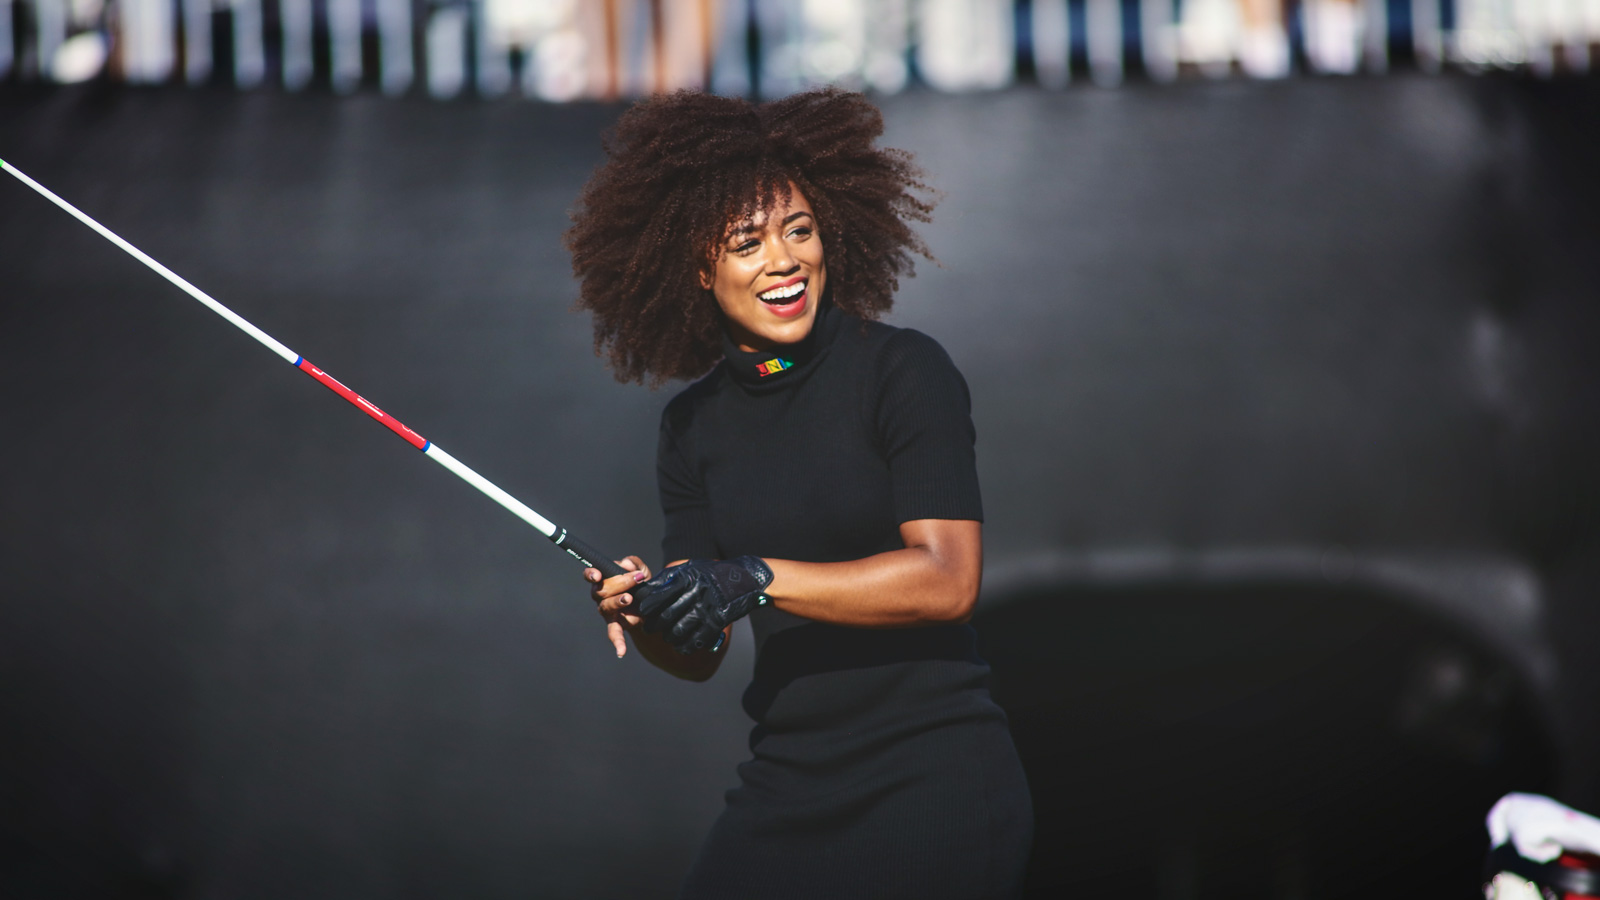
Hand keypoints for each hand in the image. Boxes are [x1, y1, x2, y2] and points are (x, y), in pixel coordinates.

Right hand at [586, 556, 650, 657]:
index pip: (590, 575)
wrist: (650, 603)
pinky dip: (617, 642)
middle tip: (637, 578)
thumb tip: (627, 564)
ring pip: (606, 607)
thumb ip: (633, 563)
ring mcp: (607, 611)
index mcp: (603, 580)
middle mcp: (601, 596)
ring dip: (617, 601)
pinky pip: (614, 634)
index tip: (597, 575)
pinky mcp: (616, 624)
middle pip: (602, 590)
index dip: (591, 574)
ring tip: (629, 598)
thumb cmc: (640, 584)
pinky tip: (621, 651)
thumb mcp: (640, 569)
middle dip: (620, 582)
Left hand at [642, 556, 772, 653]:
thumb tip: (643, 592)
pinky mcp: (717, 622)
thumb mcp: (688, 569)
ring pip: (678, 631)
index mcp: (686, 578)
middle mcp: (696, 593)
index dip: (645, 608)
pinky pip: (695, 641)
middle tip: (649, 628)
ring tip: (668, 635)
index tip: (642, 612)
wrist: (743, 578)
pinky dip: (685, 647)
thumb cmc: (710, 574)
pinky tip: (681, 645)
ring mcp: (708, 609)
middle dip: (653, 626)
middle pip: (665, 617)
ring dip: (669, 637)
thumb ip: (667, 580)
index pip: (657, 597)